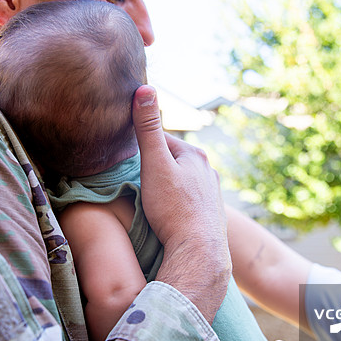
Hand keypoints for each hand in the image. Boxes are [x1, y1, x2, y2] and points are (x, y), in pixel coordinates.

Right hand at [131, 85, 229, 322]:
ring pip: (183, 183)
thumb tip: (144, 88)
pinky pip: (189, 202)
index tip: (127, 157)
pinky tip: (168, 215)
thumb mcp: (154, 164)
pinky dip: (177, 204)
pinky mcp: (212, 216)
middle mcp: (209, 172)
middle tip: (136, 181)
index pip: (163, 140)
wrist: (199, 252)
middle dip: (156, 168)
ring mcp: (213, 195)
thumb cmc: (173, 208)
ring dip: (167, 187)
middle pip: (174, 162)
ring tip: (151, 199)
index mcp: (195, 155)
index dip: (143, 147)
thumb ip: (147, 129)